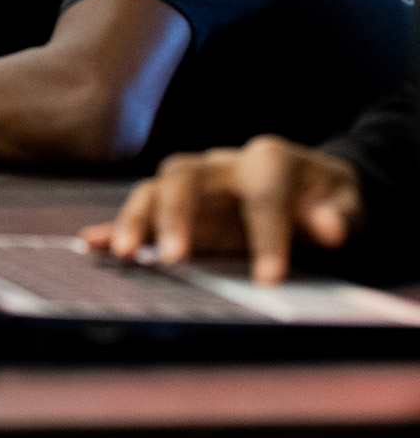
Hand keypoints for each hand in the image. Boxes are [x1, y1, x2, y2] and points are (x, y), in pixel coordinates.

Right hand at [79, 136, 363, 284]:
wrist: (305, 191)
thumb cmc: (324, 199)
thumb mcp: (345, 202)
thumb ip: (340, 213)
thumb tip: (327, 226)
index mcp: (266, 159)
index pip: (262, 191)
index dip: (267, 233)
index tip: (269, 278)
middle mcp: (219, 165)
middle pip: (183, 175)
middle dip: (176, 214)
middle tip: (176, 257)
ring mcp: (192, 186)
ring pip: (153, 190)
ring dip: (136, 220)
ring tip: (126, 253)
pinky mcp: (175, 210)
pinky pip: (139, 212)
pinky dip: (114, 226)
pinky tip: (93, 244)